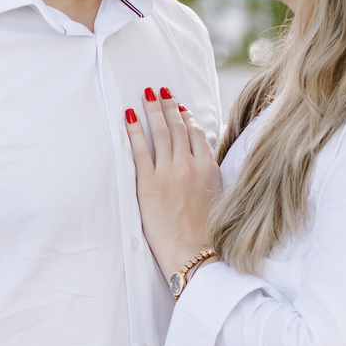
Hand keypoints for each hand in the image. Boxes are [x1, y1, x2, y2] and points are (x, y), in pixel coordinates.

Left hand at [124, 87, 221, 284]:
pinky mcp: (149, 184)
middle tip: (161, 91)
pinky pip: (139, 150)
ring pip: (160, 133)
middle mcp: (189, 165)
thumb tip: (201, 158)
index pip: (196, 132)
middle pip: (177, 127)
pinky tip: (129, 117)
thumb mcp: (216, 196)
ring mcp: (168, 173)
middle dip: (168, 106)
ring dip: (153, 110)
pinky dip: (134, 131)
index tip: (180, 106)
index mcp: (208, 168)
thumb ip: (208, 173)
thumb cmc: (207, 232)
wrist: (194, 254)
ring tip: (147, 95)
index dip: (186, 116)